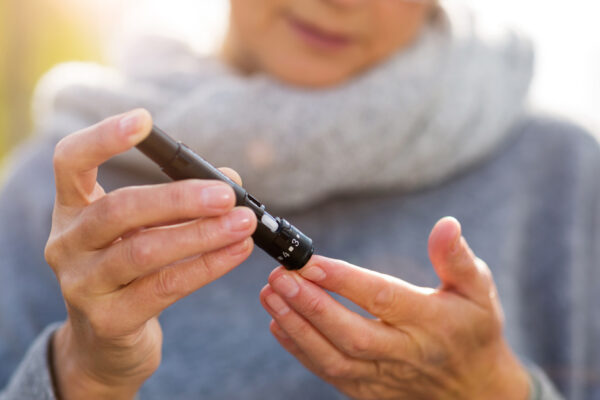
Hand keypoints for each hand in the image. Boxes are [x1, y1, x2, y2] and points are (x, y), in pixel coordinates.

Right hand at [45, 109, 256, 399]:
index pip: (70, 161)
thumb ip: (182, 202)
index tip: (144, 120)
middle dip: (179, 199)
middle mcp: (67, 244)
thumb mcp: (147, 229)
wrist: (106, 342)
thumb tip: (232, 181)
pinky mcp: (108, 320)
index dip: (102, 138)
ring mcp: (82, 285)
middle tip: (227, 194)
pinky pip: (165, 287)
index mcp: (72, 210)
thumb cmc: (131, 271)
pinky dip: (207, 266)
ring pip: (145, 251)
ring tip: (243, 223)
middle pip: (119, 209)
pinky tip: (237, 252)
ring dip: (202, 234)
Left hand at [260, 217, 529, 399]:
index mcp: (430, 322)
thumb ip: (457, 258)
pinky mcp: (368, 392)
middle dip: (311, 305)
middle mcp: (404, 353)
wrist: (475, 391)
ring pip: (333, 358)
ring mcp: (384, 378)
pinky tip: (278, 322)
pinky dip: (300, 349)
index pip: (382, 298)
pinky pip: (329, 373)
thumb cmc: (474, 330)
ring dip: (297, 327)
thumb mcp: (478, 291)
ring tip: (270, 295)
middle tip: (278, 276)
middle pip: (350, 333)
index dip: (344, 280)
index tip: (310, 261)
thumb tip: (446, 224)